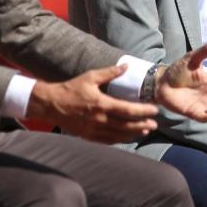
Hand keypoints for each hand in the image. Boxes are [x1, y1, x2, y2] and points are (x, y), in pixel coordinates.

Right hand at [26, 65, 157, 142]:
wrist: (51, 105)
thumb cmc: (71, 89)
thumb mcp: (90, 77)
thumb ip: (109, 73)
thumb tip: (126, 66)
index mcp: (101, 104)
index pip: (127, 110)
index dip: (142, 111)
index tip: (154, 110)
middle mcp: (99, 119)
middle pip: (126, 125)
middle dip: (142, 125)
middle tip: (155, 124)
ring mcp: (93, 130)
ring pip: (119, 135)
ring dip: (134, 134)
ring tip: (146, 131)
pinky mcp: (88, 136)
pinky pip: (108, 141)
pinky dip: (120, 140)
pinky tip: (128, 137)